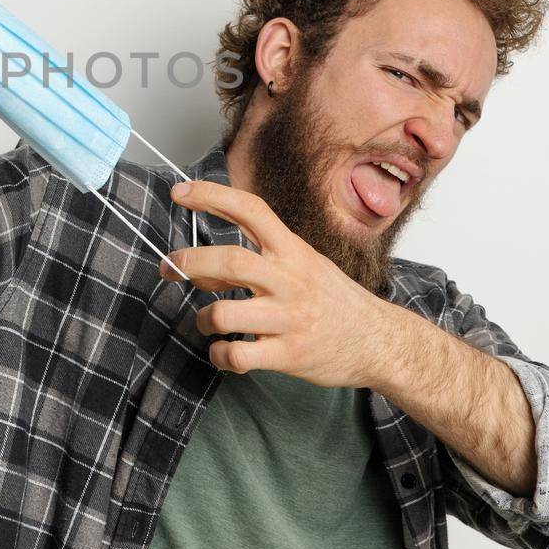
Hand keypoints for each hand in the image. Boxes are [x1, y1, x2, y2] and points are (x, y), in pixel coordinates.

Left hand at [163, 180, 399, 387]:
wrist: (378, 341)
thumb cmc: (332, 299)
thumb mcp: (303, 263)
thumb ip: (256, 260)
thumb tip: (200, 267)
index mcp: (293, 251)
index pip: (250, 210)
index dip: (212, 196)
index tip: (179, 193)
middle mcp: (290, 280)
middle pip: (230, 262)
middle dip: (190, 262)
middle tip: (169, 267)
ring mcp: (290, 319)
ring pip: (225, 314)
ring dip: (203, 318)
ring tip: (207, 322)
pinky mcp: (290, 354)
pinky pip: (238, 355)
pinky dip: (219, 355)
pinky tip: (224, 352)